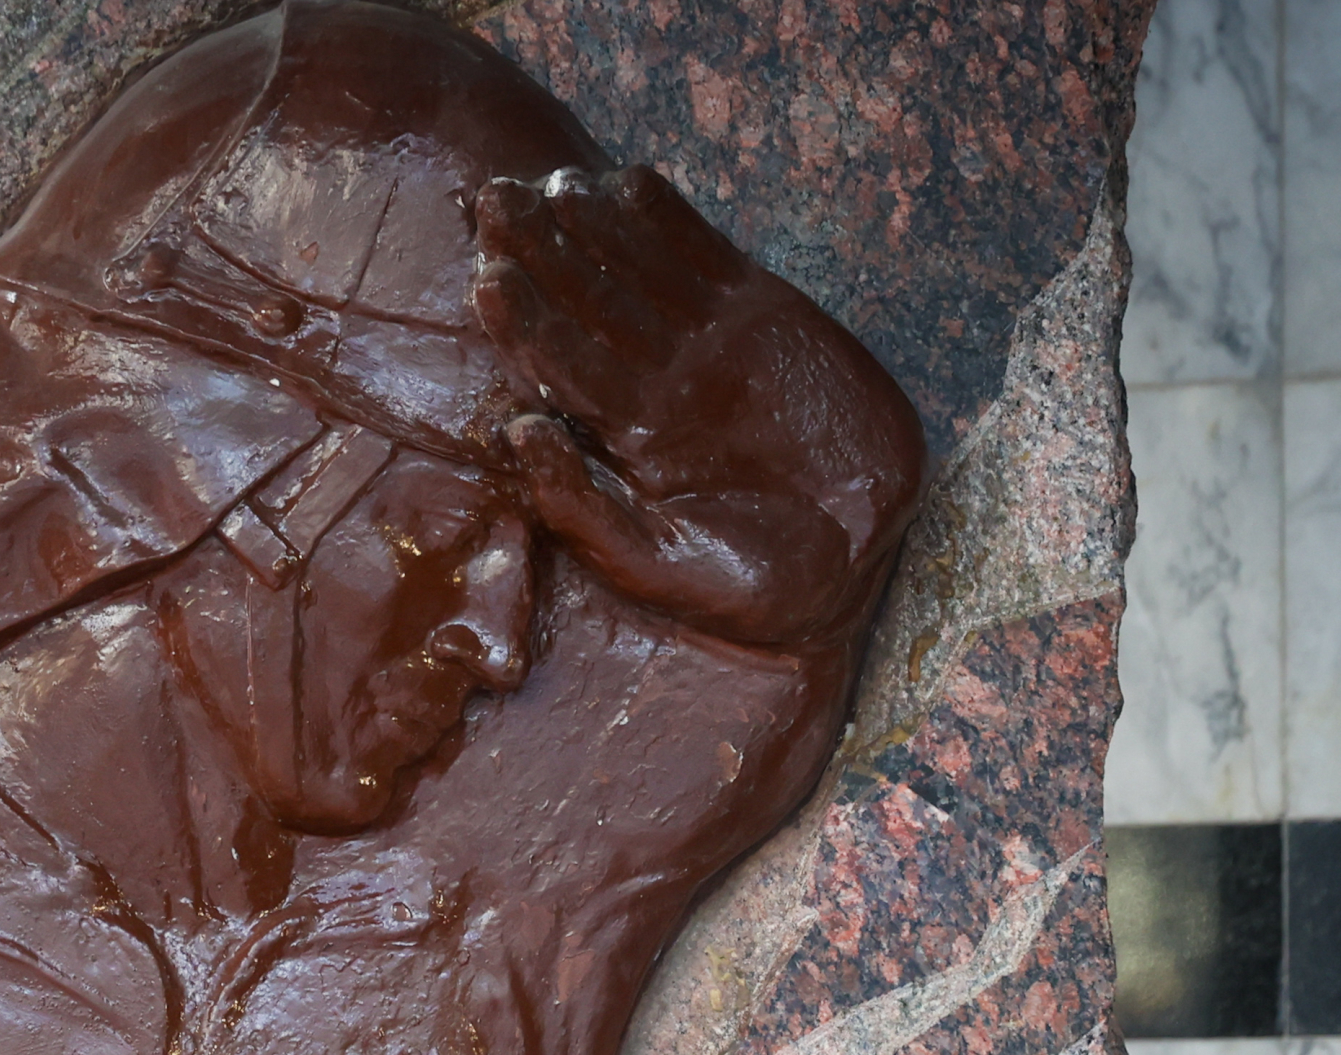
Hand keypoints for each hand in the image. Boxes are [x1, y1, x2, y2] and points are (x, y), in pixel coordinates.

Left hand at [471, 166, 922, 641]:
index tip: (484, 280)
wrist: (855, 560)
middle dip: (539, 253)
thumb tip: (514, 432)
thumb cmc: (747, 585)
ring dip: (592, 225)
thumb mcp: (654, 562)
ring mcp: (700, 343)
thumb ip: (579, 504)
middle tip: (492, 199)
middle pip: (582, 305)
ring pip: (634, 270)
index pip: (556, 368)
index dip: (522, 323)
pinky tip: (629, 182)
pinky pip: (703, 256)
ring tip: (553, 182)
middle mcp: (647, 382)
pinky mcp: (759, 314)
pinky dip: (668, 220)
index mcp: (615, 437)